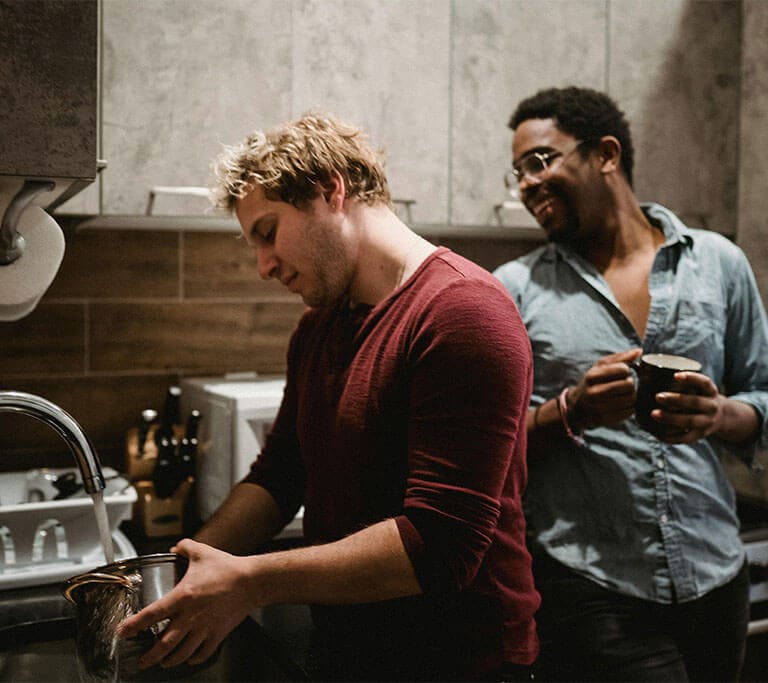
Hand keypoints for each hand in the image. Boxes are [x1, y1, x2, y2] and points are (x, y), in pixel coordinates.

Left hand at [118, 539, 251, 669]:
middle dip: (150, 656)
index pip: (152, 614)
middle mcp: (191, 616)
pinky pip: (204, 652)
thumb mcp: (202, 552)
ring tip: (163, 663)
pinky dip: (194, 658)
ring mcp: (205, 627)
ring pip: (182, 652)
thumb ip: (185, 547)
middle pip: (164, 643)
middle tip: (142, 661)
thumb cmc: (228, 568)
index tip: (123, 632)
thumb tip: (176, 547)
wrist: (252, 581)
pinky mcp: (218, 633)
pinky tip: (190, 658)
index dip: (134, 625)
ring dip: (170, 661)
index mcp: (184, 596)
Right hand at [567, 349, 641, 428]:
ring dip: (632, 396)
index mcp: (591, 376)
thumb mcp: (600, 367)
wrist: (577, 406)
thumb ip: (620, 358)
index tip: (621, 373)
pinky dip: (630, 407)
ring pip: (631, 399)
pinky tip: (623, 404)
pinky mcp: (604, 420)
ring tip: (624, 394)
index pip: (622, 369)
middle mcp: (593, 392)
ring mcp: (597, 408)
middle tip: (625, 385)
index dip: (626, 370)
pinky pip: (628, 412)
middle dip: (631, 384)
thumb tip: (639, 351)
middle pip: (629, 385)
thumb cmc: (593, 382)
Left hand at [652, 371, 724, 443]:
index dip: (692, 378)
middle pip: (695, 403)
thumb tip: (639, 363)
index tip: (676, 374)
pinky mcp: (700, 435)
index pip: (704, 383)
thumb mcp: (698, 386)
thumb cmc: (699, 395)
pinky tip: (656, 433)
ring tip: (653, 413)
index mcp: (710, 391)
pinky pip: (685, 438)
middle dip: (676, 399)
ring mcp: (707, 422)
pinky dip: (670, 437)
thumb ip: (677, 376)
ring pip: (690, 421)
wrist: (722, 417)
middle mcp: (712, 406)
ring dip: (671, 418)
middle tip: (657, 396)